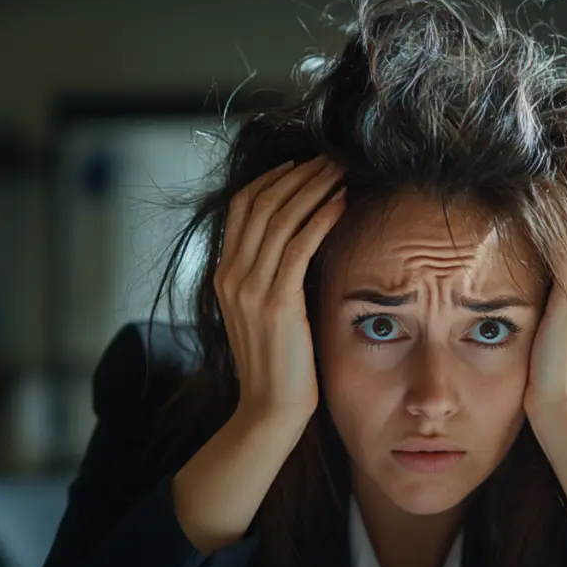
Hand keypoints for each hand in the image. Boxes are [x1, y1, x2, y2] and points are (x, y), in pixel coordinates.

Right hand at [214, 155, 346, 428]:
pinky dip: (321, 218)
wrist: (269, 409)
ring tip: (340, 170)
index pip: (243, 207)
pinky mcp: (277, 303)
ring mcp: (250, 288)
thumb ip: (271, 276)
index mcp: (225, 273)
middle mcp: (231, 275)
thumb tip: (300, 242)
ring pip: (281, 218)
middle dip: (299, 174)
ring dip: (314, 188)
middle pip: (262, 203)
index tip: (304, 165)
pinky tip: (341, 203)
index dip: (274, 179)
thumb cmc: (278, 364)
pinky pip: (299, 246)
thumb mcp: (263, 311)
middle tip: (331, 157)